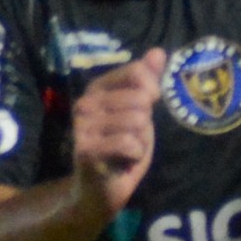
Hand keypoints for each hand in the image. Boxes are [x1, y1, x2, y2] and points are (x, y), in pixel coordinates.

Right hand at [69, 51, 162, 219]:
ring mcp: (82, 127)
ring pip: (137, 122)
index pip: (137, 72)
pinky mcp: (86, 150)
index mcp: (97, 88)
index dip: (153, 90)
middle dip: (145, 124)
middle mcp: (85, 103)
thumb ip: (147, 81)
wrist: (101, 189)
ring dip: (141, 142)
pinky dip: (135, 155)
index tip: (147, 107)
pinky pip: (129, 144)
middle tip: (130, 138)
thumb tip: (158, 52)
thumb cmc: (122, 148)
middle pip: (140, 100)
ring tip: (126, 150)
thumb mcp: (139, 112)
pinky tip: (122, 162)